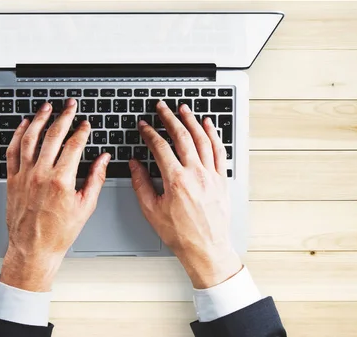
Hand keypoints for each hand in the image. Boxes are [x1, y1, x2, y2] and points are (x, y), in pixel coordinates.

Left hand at [0, 98, 109, 291]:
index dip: (81, 130)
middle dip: (64, 116)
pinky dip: (18, 135)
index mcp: (62, 181)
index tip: (85, 124)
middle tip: (70, 105)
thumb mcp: (86, 206)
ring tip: (47, 107)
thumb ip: (96, 178)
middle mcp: (41, 174)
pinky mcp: (12, 180)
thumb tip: (104, 158)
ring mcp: (25, 176)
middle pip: (53, 135)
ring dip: (39, 119)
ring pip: (30, 138)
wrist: (34, 249)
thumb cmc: (59, 232)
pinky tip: (24, 125)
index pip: (74, 145)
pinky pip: (12, 151)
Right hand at [129, 101, 241, 288]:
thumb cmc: (180, 234)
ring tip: (183, 109)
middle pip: (181, 136)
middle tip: (162, 107)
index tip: (143, 126)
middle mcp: (195, 174)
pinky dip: (213, 135)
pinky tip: (208, 125)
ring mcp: (211, 175)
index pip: (160, 147)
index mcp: (176, 180)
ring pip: (202, 139)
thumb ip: (141, 184)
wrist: (206, 249)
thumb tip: (135, 165)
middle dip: (169, 118)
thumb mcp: (151, 210)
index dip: (149, 133)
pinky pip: (219, 151)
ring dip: (191, 121)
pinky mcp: (221, 179)